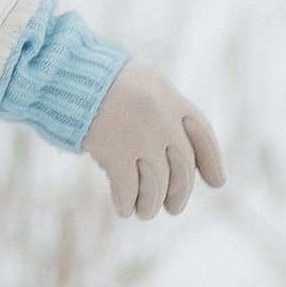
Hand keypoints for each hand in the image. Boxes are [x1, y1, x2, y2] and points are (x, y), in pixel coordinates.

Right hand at [86, 61, 223, 220]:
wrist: (69, 73)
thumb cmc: (102, 78)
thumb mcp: (145, 84)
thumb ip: (166, 110)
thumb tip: (181, 152)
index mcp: (172, 101)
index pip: (203, 136)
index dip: (212, 162)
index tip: (216, 182)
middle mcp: (163, 121)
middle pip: (182, 168)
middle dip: (180, 193)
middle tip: (173, 207)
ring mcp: (141, 137)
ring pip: (157, 185)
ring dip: (151, 204)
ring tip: (144, 212)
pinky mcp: (116, 151)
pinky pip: (128, 189)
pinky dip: (127, 203)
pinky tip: (123, 209)